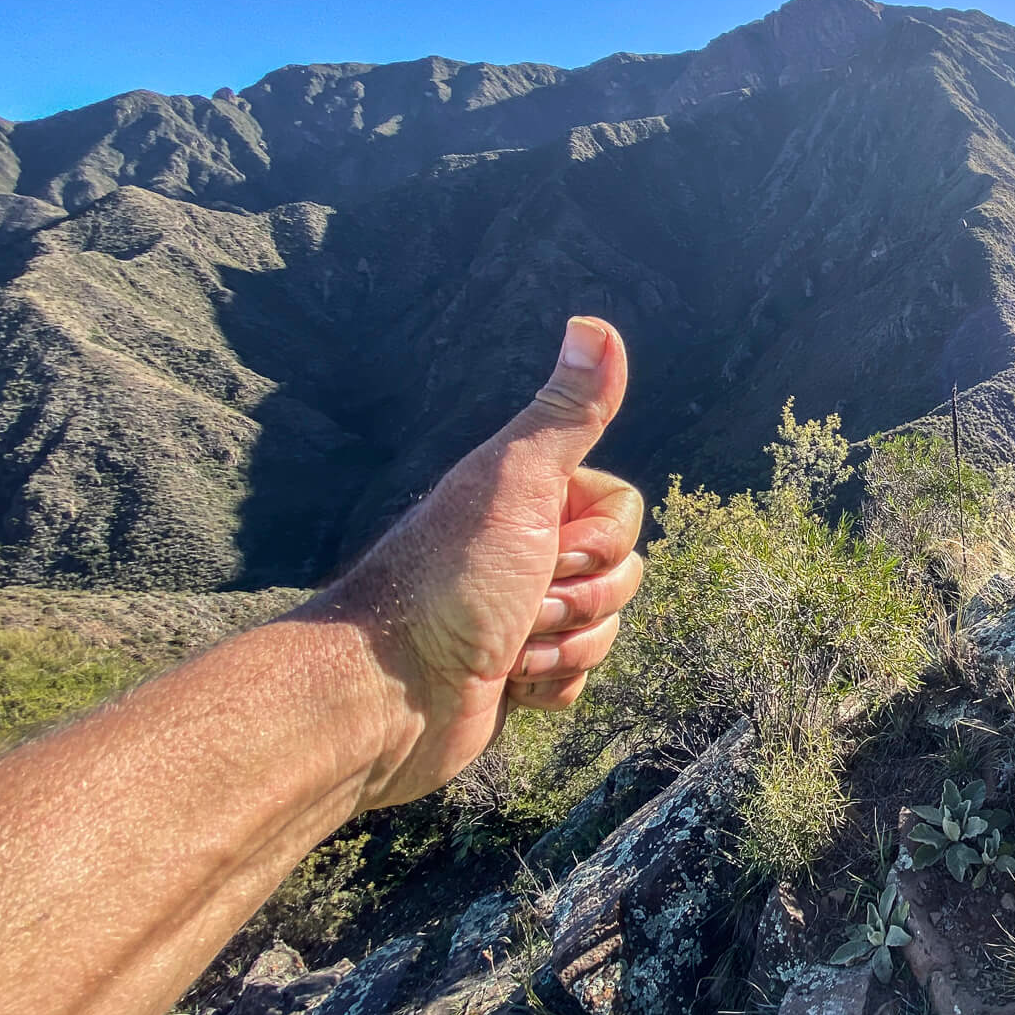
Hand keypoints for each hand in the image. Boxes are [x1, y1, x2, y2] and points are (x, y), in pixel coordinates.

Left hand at [325, 317, 642, 809]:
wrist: (390, 691)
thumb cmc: (449, 582)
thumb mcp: (517, 482)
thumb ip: (567, 412)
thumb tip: (593, 323)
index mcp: (529, 500)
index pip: (624, 511)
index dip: (600, 541)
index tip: (547, 549)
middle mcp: (527, 550)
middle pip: (623, 571)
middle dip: (580, 599)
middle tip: (521, 602)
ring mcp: (525, 614)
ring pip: (606, 627)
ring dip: (563, 645)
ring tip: (506, 647)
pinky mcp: (521, 674)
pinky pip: (580, 679)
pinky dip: (550, 685)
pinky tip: (506, 683)